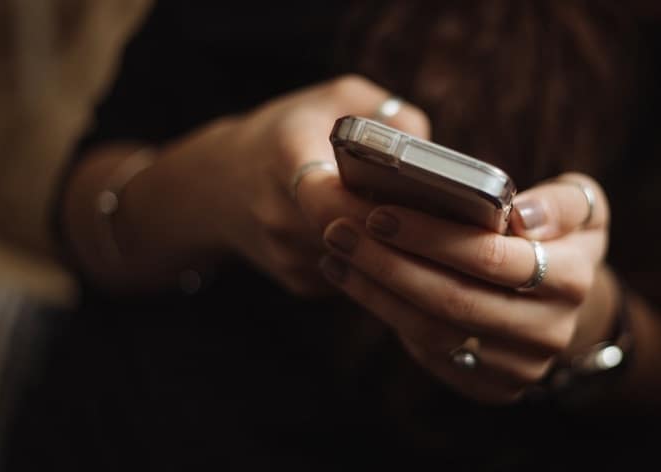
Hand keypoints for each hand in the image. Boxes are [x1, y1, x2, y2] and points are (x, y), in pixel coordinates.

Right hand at [151, 75, 429, 294]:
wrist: (217, 185)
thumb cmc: (287, 132)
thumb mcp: (335, 98)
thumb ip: (386, 114)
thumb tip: (431, 153)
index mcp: (285, 158)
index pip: (329, 198)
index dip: (374, 206)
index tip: (414, 200)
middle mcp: (279, 214)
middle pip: (354, 237)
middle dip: (399, 231)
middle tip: (443, 219)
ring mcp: (287, 256)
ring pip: (360, 263)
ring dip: (392, 251)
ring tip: (426, 229)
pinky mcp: (298, 282)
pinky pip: (352, 277)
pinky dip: (375, 263)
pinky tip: (389, 241)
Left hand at [319, 173, 611, 402]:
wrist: (561, 303)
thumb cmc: (558, 238)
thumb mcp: (580, 207)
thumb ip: (561, 202)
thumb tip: (520, 216)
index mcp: (572, 279)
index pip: (491, 258)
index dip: (431, 237)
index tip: (379, 213)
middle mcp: (550, 331)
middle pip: (453, 300)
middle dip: (388, 263)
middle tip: (340, 231)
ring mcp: (519, 367)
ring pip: (433, 332)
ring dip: (375, 291)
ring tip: (337, 253)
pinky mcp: (491, 387)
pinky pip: (429, 353)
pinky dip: (386, 314)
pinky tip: (355, 281)